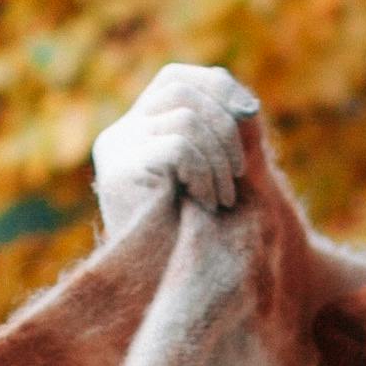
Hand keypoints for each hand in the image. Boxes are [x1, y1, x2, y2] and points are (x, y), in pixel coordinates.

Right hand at [91, 61, 262, 239]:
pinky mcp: (119, 170)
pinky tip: (206, 203)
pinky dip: (205, 172)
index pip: (175, 79)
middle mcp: (117, 136)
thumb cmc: (205, 230)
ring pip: (185, 117)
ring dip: (217, 157)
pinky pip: (179, 145)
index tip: (250, 118)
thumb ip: (227, 124)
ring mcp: (115, 151)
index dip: (215, 88)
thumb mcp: (220, 166)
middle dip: (223, 126)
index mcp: (136, 130)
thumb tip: (244, 103)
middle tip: (236, 173)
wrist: (184, 286)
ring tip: (221, 197)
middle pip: (179, 90)